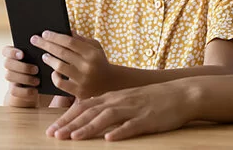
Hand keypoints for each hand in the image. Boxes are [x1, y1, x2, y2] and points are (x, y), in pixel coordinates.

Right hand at [2, 45, 38, 107]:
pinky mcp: (14, 90)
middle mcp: (11, 65)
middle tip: (36, 70)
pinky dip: (25, 91)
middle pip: (7, 62)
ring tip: (38, 81)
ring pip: (8, 75)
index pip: (6, 50)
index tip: (22, 54)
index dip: (12, 52)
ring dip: (25, 78)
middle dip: (22, 66)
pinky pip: (13, 90)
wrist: (39, 91)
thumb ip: (40, 57)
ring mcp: (11, 78)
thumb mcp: (43, 63)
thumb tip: (44, 54)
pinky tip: (35, 91)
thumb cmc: (43, 72)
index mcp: (16, 55)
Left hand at [30, 31, 114, 98]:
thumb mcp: (95, 47)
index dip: (55, 36)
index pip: (69, 41)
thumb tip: (67, 31)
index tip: (44, 33)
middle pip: (61, 52)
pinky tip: (53, 72)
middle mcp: (87, 66)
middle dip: (45, 44)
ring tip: (44, 55)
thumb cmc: (99, 62)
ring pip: (59, 67)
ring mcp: (83, 80)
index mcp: (92, 53)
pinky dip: (54, 76)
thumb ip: (82, 39)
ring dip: (49, 59)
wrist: (111, 84)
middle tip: (35, 40)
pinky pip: (60, 83)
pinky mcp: (78, 91)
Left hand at [45, 80, 195, 140]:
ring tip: (74, 138)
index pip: (83, 106)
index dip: (66, 117)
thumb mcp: (126, 99)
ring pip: (107, 118)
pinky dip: (120, 132)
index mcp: (112, 97)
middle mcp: (119, 101)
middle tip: (54, 136)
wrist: (180, 94)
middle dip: (70, 124)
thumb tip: (86, 116)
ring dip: (89, 128)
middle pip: (90, 111)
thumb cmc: (151, 99)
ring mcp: (133, 109)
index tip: (51, 129)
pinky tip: (110, 138)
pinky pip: (132, 126)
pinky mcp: (147, 118)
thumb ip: (107, 106)